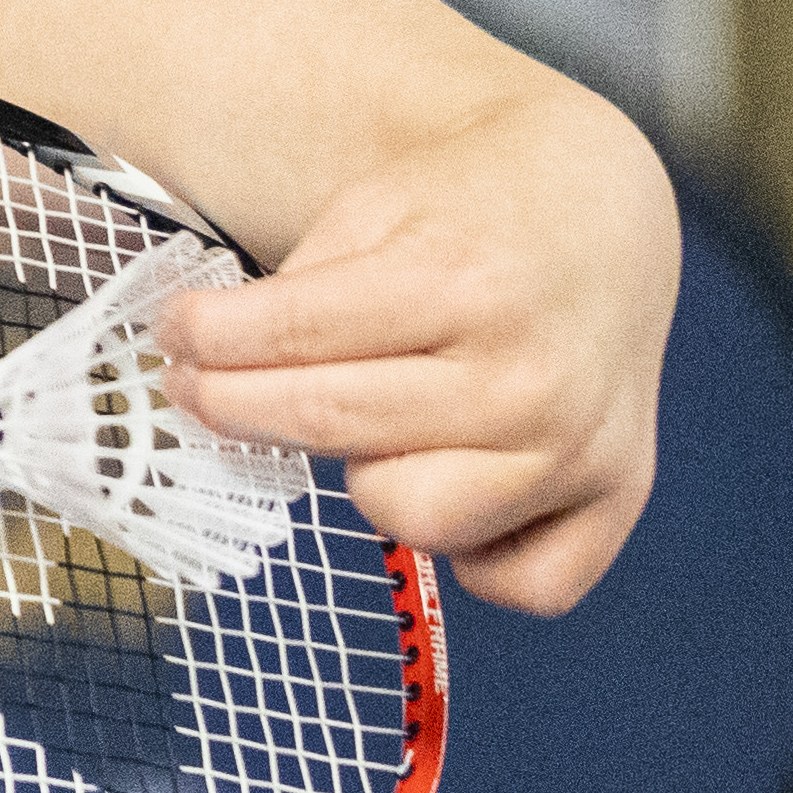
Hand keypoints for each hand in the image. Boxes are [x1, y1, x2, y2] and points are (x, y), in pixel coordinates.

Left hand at [160, 72, 679, 612]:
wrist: (600, 208)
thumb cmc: (470, 211)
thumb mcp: (373, 208)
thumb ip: (300, 293)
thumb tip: (211, 367)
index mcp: (464, 283)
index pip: (294, 335)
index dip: (206, 339)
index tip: (171, 334)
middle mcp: (528, 378)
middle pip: (332, 426)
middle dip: (235, 406)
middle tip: (198, 386)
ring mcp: (579, 450)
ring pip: (417, 521)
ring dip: (367, 480)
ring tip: (366, 427)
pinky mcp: (620, 500)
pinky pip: (521, 584)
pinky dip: (477, 558)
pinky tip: (453, 487)